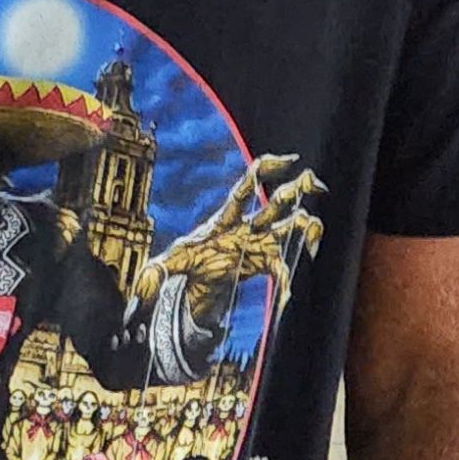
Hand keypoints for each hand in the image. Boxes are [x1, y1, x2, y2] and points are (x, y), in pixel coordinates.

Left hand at [152, 155, 325, 299]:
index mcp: (228, 216)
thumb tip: (141, 288)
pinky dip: (288, 281)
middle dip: (300, 188)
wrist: (199, 280)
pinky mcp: (266, 263)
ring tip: (313, 241)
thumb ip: (154, 273)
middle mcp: (250, 225)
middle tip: (317, 185)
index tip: (289, 160)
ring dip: (309, 228)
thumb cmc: (189, 260)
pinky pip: (284, 268)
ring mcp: (262, 242)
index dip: (267, 170)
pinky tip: (286, 298)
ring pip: (294, 226)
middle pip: (279, 199)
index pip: (248, 186)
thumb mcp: (170, 263)